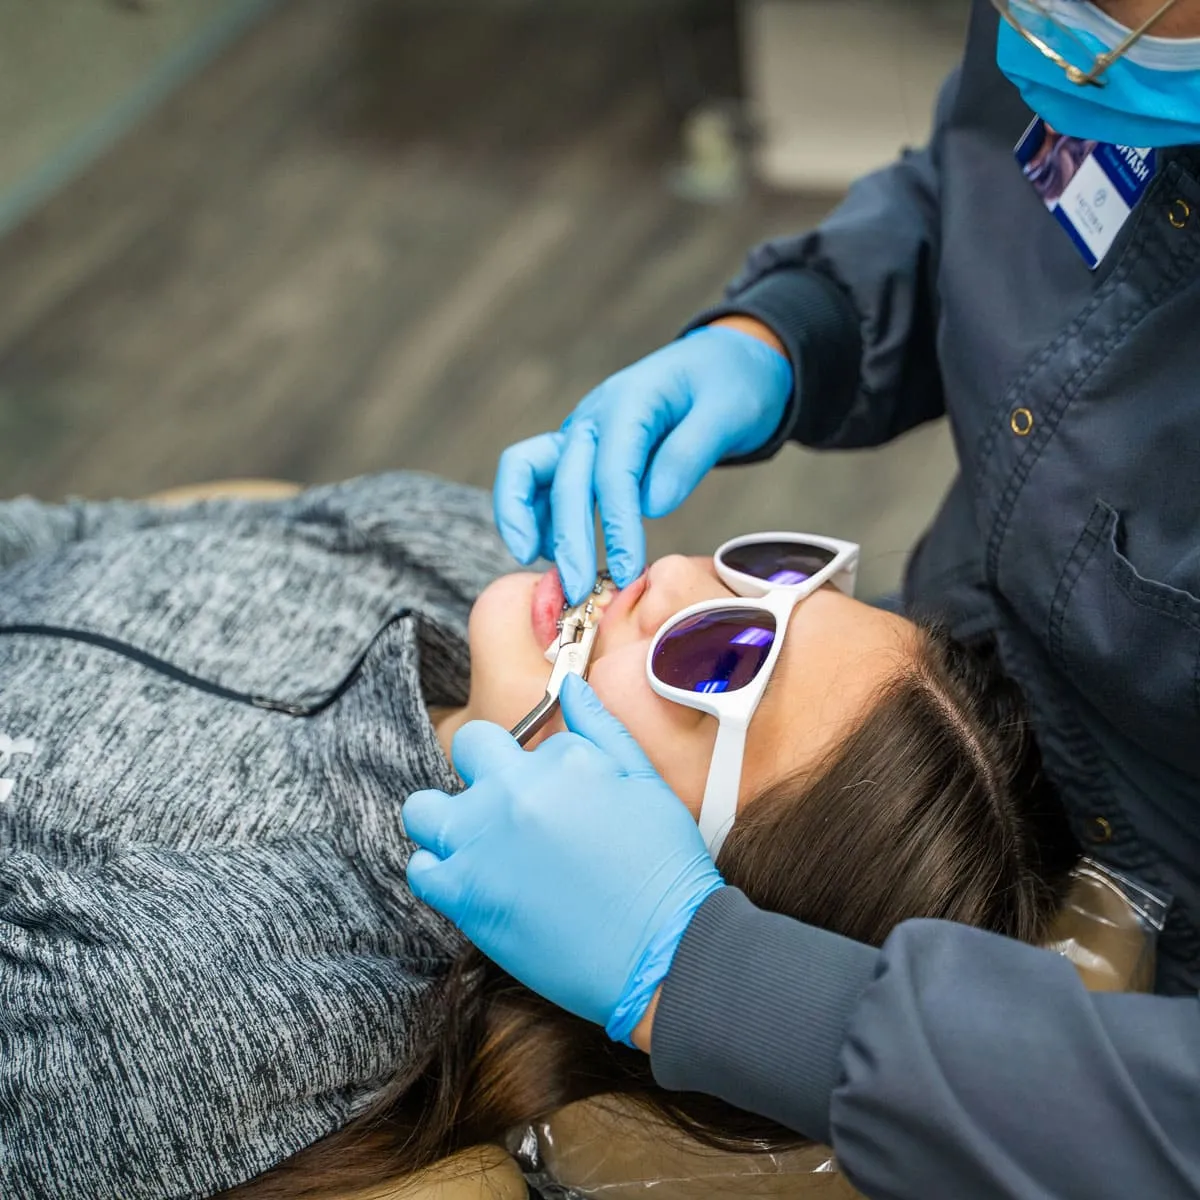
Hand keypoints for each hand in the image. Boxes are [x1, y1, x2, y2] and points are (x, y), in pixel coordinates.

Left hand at [403, 674, 724, 1042]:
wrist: (662, 949)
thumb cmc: (663, 867)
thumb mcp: (645, 781)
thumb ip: (601, 727)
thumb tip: (571, 685)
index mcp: (558, 759)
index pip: (526, 736)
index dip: (539, 765)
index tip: (556, 796)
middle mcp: (510, 790)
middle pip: (465, 749)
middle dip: (483, 769)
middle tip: (512, 810)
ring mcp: (480, 842)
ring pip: (423, 808)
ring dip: (446, 818)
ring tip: (480, 843)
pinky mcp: (463, 894)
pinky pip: (421, 868)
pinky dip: (441, 872)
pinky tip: (477, 882)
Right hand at [494, 318, 792, 603]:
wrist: (720, 361)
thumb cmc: (728, 385)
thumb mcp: (728, 411)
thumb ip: (689, 453)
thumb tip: (652, 504)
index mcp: (630, 401)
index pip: (612, 470)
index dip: (616, 524)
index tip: (626, 569)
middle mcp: (593, 417)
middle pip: (563, 478)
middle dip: (567, 538)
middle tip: (578, 593)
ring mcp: (580, 434)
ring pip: (524, 471)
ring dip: (526, 522)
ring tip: (546, 570)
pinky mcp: (577, 453)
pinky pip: (538, 483)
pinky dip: (535, 517)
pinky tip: (551, 554)